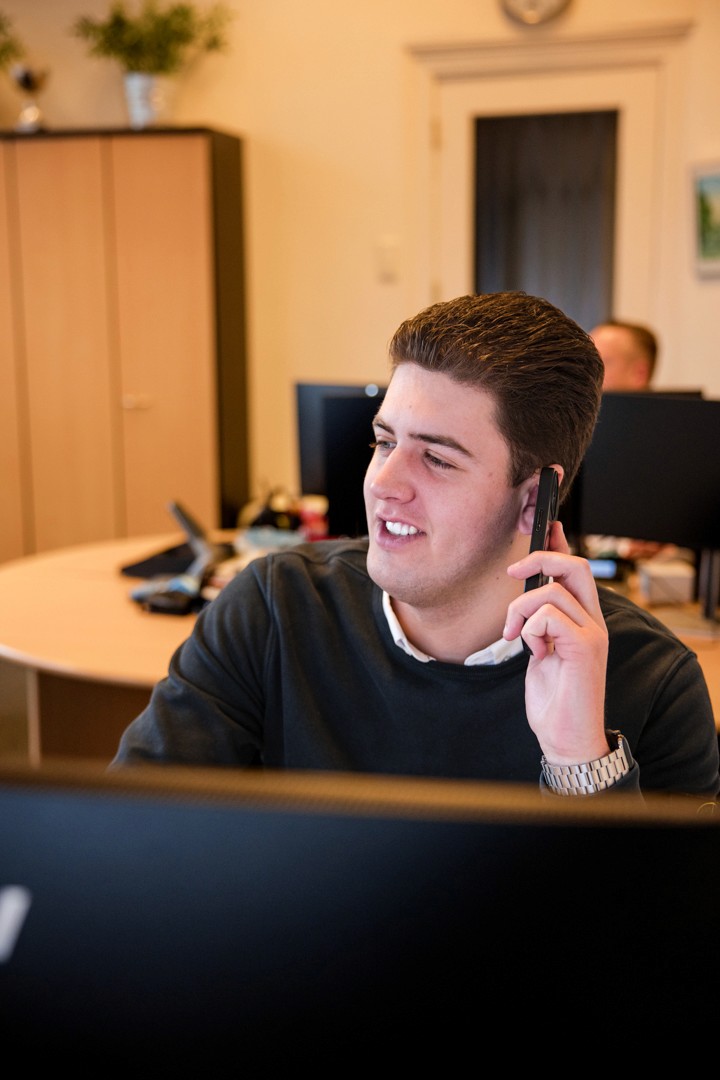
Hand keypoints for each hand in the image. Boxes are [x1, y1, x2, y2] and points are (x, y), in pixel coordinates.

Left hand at [504, 522, 608, 765]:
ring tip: (515, 637)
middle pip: (574, 566)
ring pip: (550, 592)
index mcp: (583, 619)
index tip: (545, 524)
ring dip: (519, 611)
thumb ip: (537, 621)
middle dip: (540, 558)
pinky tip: (536, 655)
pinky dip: (529, 631)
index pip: (575, 569)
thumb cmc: (552, 697)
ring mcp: (592, 633)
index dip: (558, 543)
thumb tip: (526, 592)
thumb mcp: (538, 649)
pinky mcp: (585, 647)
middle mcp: (593, 621)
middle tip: (513, 572)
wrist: (565, 737)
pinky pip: (547, 617)